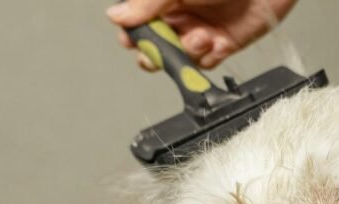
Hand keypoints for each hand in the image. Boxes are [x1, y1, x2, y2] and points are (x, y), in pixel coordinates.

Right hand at [107, 0, 297, 70]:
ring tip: (201, 35)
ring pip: (180, 57)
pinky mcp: (223, 44)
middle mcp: (180, 15)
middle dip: (155, 53)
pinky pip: (206, 62)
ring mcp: (200, 30)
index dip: (132, 34)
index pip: (137, 22)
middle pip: (155, 45)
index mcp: (164, 0)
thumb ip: (147, 3)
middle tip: (161, 51)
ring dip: (187, 52)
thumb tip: (116, 16)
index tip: (131, 40)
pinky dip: (207, 57)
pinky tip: (215, 41)